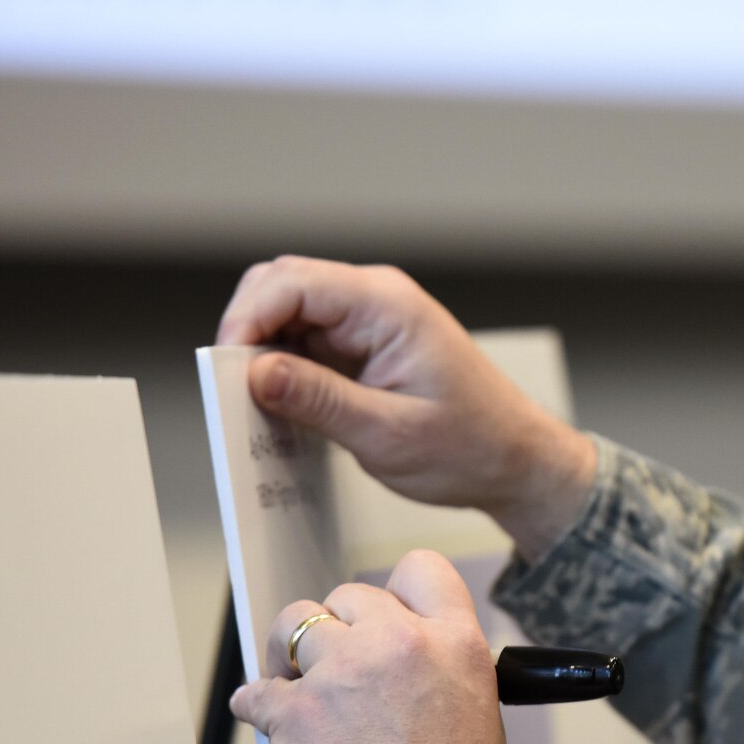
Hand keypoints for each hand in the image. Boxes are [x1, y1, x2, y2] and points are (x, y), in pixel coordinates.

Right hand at [217, 256, 596, 558]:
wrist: (516, 461)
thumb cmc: (471, 447)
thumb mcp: (387, 434)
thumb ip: (318, 400)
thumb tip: (255, 372)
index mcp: (387, 306)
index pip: (291, 283)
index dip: (246, 319)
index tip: (226, 370)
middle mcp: (376, 301)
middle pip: (281, 287)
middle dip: (248, 332)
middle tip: (233, 390)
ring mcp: (369, 322)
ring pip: (288, 315)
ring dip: (264, 353)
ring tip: (257, 405)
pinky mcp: (364, 347)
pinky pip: (307, 343)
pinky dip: (285, 370)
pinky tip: (282, 408)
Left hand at [229, 550, 512, 743]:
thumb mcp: (477, 715)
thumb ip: (439, 673)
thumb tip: (403, 674)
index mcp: (455, 643)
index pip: (419, 569)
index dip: (395, 592)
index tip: (381, 616)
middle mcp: (398, 644)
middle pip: (351, 596)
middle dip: (341, 627)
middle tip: (336, 664)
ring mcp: (343, 674)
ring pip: (294, 623)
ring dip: (291, 652)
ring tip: (293, 680)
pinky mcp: (295, 713)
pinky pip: (256, 691)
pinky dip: (255, 706)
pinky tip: (264, 719)